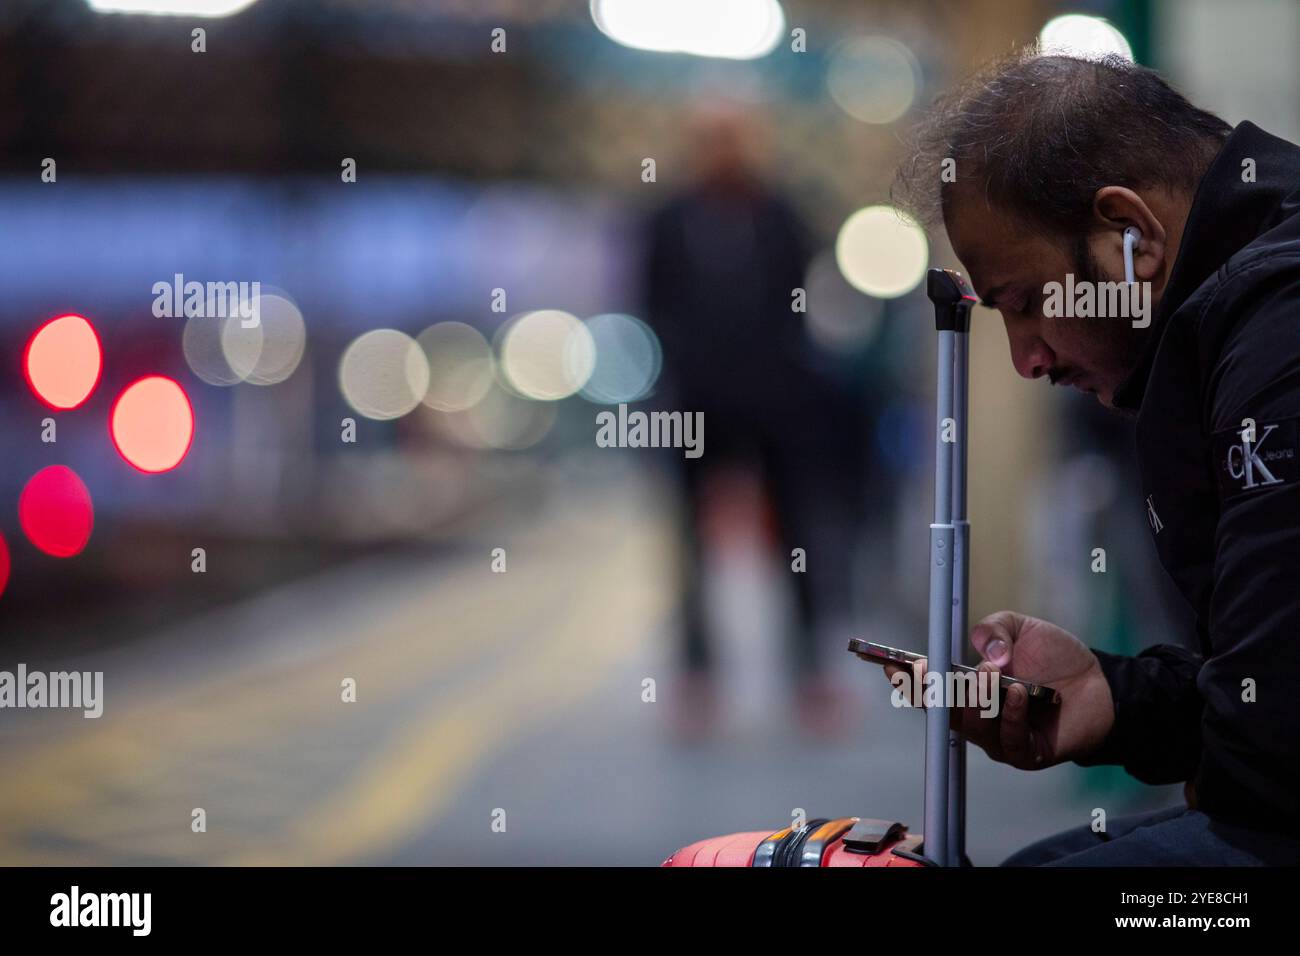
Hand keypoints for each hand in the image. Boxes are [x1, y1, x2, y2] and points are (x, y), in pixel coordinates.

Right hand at [882, 611, 1113, 769]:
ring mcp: (997, 737)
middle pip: (939, 712)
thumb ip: (994, 629)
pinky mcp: (1024, 753)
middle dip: (928, 692)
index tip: (888, 663)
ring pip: (970, 726)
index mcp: (966, 685)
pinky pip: (1006, 741)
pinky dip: (1009, 714)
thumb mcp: (1021, 627)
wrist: (1102, 685)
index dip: (904, 678)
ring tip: (994, 672)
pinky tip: (1018, 693)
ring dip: (977, 697)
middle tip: (927, 669)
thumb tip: (984, 654)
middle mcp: (975, 715)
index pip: (927, 687)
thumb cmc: (1056, 658)